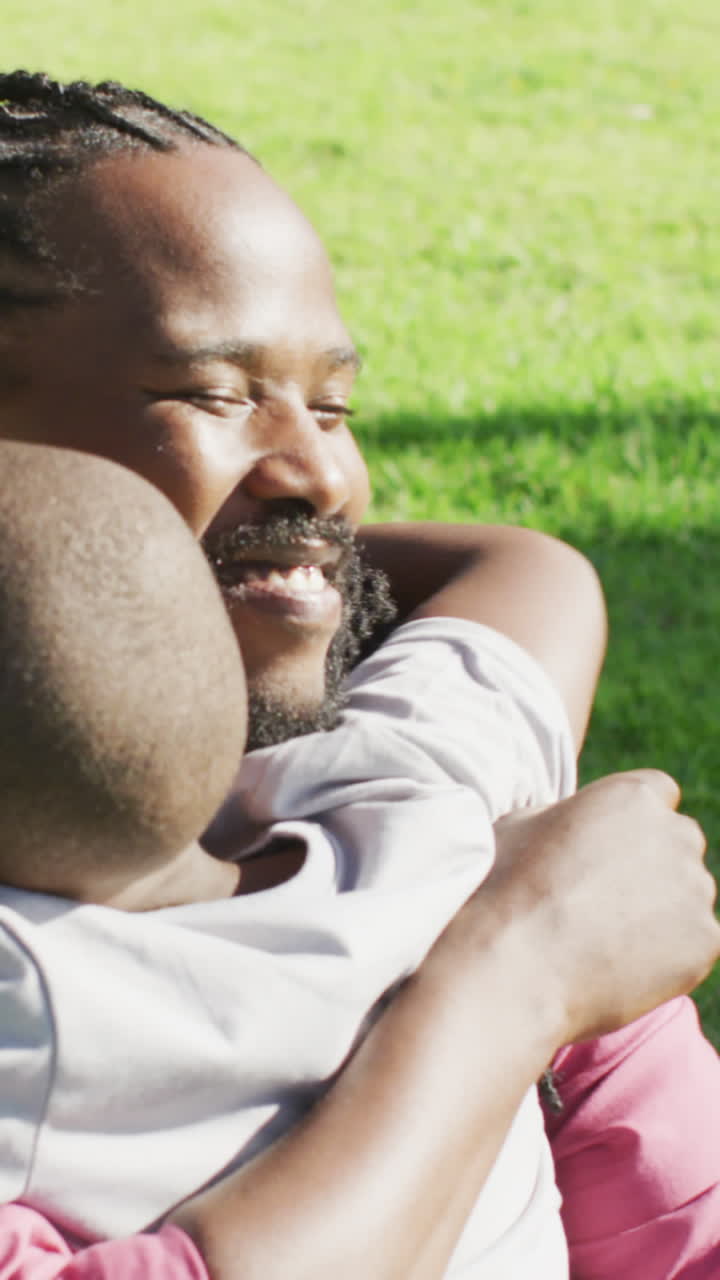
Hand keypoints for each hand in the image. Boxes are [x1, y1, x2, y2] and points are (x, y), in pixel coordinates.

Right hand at [488, 770, 719, 1042]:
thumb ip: (568, 815)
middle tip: (606, 898)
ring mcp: (695, 889)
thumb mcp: (523, 823)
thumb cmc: (506, 889)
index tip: (611, 849)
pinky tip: (621, 965)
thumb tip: (576, 827)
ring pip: (689, 895)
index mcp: (633, 795)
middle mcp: (675, 834)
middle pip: (680, 842)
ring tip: (606, 939)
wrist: (516, 965)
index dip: (634, 823)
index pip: (658, 794)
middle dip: (654, 863)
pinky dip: (670, 955)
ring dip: (663, 910)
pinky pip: (695, 944)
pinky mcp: (706, 941)